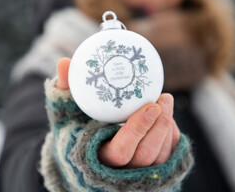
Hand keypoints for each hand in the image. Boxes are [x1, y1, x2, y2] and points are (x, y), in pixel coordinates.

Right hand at [55, 57, 179, 167]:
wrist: (83, 146)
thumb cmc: (73, 124)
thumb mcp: (65, 107)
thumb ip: (65, 87)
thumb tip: (64, 62)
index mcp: (98, 157)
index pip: (121, 151)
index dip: (137, 130)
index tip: (151, 106)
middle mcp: (120, 171)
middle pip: (146, 156)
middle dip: (159, 126)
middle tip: (163, 98)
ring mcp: (137, 172)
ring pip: (160, 156)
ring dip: (166, 127)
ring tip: (166, 100)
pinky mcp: (152, 168)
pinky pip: (167, 154)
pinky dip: (170, 134)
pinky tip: (166, 114)